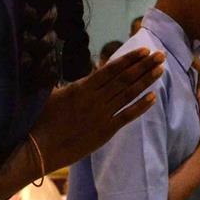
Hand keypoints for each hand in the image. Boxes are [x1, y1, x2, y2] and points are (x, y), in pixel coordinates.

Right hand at [30, 48, 165, 171]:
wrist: (38, 149)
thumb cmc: (40, 121)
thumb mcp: (52, 95)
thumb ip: (69, 84)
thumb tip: (77, 74)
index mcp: (81, 87)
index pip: (111, 69)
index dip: (129, 59)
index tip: (144, 50)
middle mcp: (95, 99)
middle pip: (125, 79)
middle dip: (144, 65)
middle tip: (161, 55)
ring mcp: (101, 115)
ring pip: (129, 94)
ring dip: (146, 81)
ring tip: (160, 70)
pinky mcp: (105, 131)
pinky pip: (127, 116)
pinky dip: (141, 106)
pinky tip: (154, 97)